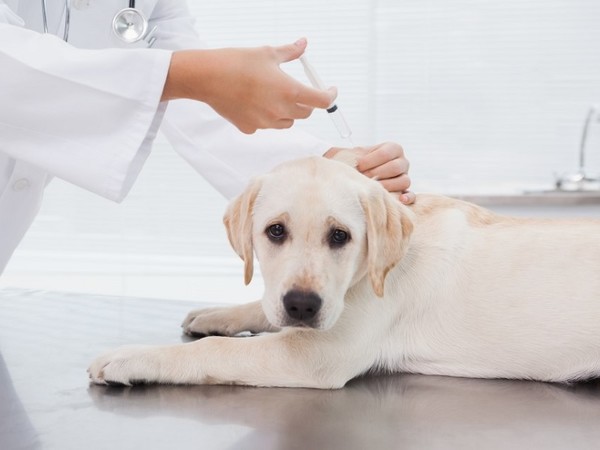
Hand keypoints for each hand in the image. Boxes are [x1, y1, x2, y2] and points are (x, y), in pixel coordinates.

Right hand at [162, 38, 335, 133]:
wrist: (207, 77)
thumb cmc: (237, 62)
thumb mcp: (267, 53)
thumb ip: (290, 52)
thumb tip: (303, 44)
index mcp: (289, 91)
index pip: (322, 101)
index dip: (331, 96)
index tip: (330, 90)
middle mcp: (280, 111)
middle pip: (305, 113)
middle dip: (307, 103)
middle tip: (299, 90)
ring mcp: (265, 123)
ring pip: (286, 122)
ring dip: (287, 112)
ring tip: (274, 96)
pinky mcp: (250, 128)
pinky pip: (266, 125)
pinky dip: (266, 117)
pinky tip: (254, 103)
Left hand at [325, 142, 413, 203]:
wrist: (360, 177)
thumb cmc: (357, 164)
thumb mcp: (352, 154)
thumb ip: (345, 152)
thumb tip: (334, 153)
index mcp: (393, 148)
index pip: (385, 153)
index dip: (370, 161)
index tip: (357, 166)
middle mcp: (402, 162)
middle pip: (395, 167)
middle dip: (376, 173)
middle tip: (363, 178)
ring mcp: (405, 177)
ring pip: (404, 181)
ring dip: (387, 186)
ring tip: (373, 189)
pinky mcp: (406, 192)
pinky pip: (412, 195)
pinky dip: (408, 198)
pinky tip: (400, 200)